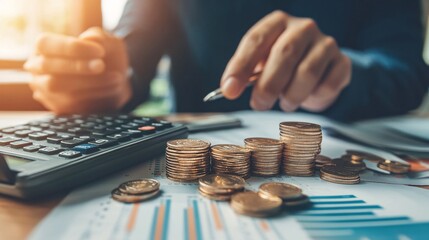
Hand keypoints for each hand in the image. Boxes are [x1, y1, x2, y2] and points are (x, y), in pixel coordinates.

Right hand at [24, 27, 131, 113]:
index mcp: (44, 46)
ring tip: (116, 77)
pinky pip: (71, 103)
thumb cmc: (106, 56)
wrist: (116, 80)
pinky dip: (96, 94)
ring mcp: (45, 90)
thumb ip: (99, 37)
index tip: (98, 51)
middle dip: (77, 66)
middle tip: (101, 65)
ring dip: (89, 82)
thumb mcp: (108, 42)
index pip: (45, 44)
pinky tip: (114, 87)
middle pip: (47, 66)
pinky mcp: (59, 107)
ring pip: (58, 87)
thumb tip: (88, 38)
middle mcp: (38, 68)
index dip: (71, 47)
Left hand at [221, 11, 350, 111]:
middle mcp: (303, 28)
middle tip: (259, 104)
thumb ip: (244, 74)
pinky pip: (327, 85)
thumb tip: (229, 88)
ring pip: (307, 73)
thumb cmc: (283, 66)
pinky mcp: (342, 62)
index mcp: (277, 23)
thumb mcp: (261, 64)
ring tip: (284, 103)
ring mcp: (325, 43)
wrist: (319, 69)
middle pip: (284, 54)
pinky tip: (308, 97)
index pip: (255, 40)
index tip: (230, 90)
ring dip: (291, 96)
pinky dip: (313, 98)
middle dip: (268, 85)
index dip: (240, 67)